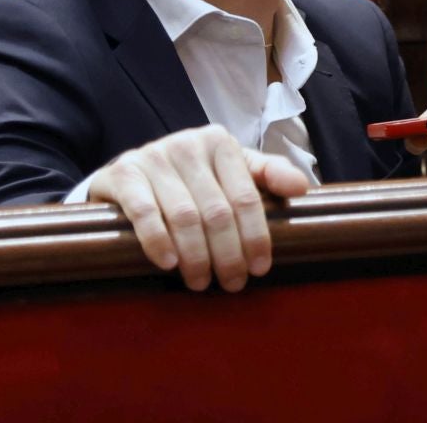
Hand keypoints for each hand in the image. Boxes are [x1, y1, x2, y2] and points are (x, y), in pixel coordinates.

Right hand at [86, 124, 308, 292]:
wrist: (128, 172)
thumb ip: (267, 176)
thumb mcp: (230, 170)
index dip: (256, 236)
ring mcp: (154, 157)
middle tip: (232, 283)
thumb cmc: (189, 177)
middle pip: (217, 211)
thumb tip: (302, 188)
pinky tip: (168, 263)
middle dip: (228, 254)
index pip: (246, 196)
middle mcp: (188, 144)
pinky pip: (144, 212)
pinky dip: (158, 241)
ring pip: (184, 216)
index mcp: (220, 142)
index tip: (260, 268)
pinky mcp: (124, 174)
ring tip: (201, 282)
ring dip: (196, 256)